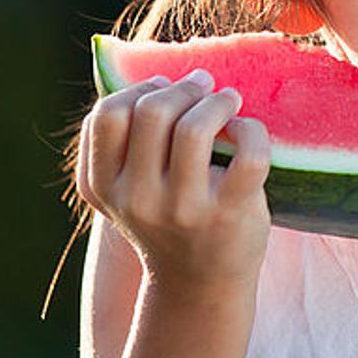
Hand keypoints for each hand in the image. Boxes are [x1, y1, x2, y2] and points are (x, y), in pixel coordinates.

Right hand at [73, 70, 272, 292]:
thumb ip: (125, 142)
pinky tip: (247, 131)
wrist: (199, 283)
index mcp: (105, 187)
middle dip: (183, 88)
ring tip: (228, 99)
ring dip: (218, 101)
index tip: (163, 88)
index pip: (106, 116)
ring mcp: (184, 209)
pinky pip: (249, 153)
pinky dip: (251, 129)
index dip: (139, 89)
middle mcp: (139, 200)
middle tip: (203, 86)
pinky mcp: (230, 214)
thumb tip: (154, 74)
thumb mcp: (129, 188)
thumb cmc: (167, 218)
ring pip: (195, 128)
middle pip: (152, 112)